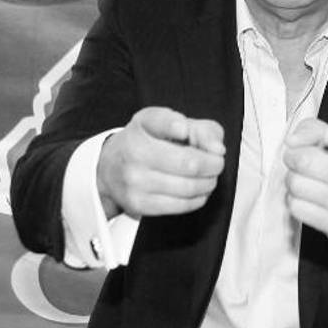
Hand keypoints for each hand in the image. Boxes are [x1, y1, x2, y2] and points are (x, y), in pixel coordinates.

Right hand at [96, 107, 224, 219]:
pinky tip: (197, 190)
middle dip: (213, 164)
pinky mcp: (139, 204)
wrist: (109, 167)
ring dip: (208, 183)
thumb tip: (217, 149)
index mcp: (143, 125)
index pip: (163, 121)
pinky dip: (198, 198)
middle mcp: (135, 152)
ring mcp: (135, 181)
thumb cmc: (146, 140)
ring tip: (208, 177)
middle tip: (216, 163)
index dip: (181, 126)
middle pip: (190, 163)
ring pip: (189, 187)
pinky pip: (182, 205)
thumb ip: (200, 129)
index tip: (187, 131)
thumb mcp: (170, 122)